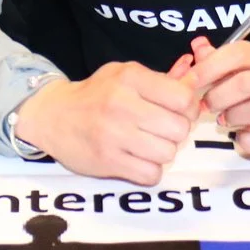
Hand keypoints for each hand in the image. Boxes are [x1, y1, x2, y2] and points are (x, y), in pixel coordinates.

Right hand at [10, 63, 199, 184]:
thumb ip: (163, 80)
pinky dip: (149, 170)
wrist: (51, 115)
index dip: (188, 108)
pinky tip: (137, 159)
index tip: (176, 112)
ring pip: (167, 153)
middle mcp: (121, 104)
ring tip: (146, 144)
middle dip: (175, 132)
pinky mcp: (106, 161)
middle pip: (179, 129)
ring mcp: (112, 134)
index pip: (183, 98)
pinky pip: (150, 175)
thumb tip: (198, 79)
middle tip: (160, 130)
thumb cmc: (95, 94)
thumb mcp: (125, 75)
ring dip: (161, 152)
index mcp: (130, 78)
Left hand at [178, 36, 249, 162]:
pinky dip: (244, 138)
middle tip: (205, 105)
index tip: (191, 80)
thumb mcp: (240, 72)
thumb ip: (217, 59)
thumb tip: (197, 44)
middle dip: (218, 95)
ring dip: (231, 116)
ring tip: (223, 119)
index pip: (239, 53)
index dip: (210, 66)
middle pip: (246, 82)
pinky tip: (239, 135)